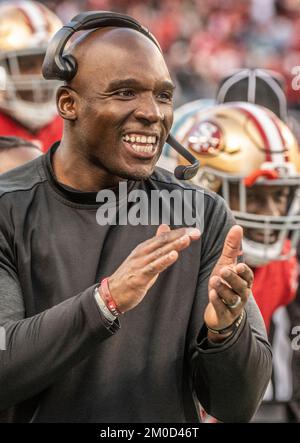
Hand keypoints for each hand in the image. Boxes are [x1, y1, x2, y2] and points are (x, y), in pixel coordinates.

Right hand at [108, 224, 200, 312]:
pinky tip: (174, 255)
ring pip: (160, 252)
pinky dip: (164, 260)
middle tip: (196, 232)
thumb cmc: (130, 276)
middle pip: (163, 241)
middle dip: (180, 236)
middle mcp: (142, 253)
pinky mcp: (139, 277)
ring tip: (187, 239)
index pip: (164, 237)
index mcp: (144, 248)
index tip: (195, 230)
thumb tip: (165, 227)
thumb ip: (156, 244)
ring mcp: (140, 264)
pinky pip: (153, 267)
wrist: (112, 293)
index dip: (180, 233)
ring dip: (174, 245)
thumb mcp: (144, 257)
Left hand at [204, 225, 253, 342]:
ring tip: (215, 280)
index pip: (247, 276)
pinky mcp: (224, 315)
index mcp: (244, 281)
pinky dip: (217, 301)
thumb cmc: (225, 283)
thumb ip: (232, 247)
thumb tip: (237, 226)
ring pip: (231, 298)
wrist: (220, 311)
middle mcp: (241, 294)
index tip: (238, 265)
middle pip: (240, 287)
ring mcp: (233, 305)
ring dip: (223, 289)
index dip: (244, 272)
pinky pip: (222, 309)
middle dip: (233, 279)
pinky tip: (212, 294)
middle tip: (224, 270)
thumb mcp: (226, 264)